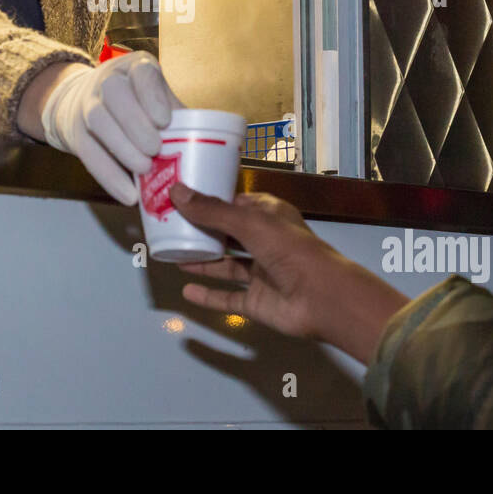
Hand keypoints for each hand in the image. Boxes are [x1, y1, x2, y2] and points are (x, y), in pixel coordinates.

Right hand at [39, 51, 183, 204]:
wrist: (82, 102)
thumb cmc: (136, 104)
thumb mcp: (156, 100)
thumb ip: (177, 117)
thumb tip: (207, 148)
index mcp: (136, 68)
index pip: (142, 73)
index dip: (151, 95)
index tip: (164, 120)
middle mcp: (107, 80)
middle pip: (115, 93)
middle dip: (135, 122)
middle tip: (154, 149)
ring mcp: (87, 104)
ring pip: (98, 120)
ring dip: (122, 147)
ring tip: (144, 169)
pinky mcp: (75, 132)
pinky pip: (88, 153)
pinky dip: (109, 176)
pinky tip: (127, 194)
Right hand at [169, 181, 408, 364]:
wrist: (322, 298)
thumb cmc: (290, 249)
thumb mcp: (249, 223)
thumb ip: (212, 211)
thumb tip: (176, 192)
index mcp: (269, 215)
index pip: (236, 203)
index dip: (210, 200)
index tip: (181, 196)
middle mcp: (265, 242)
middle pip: (228, 234)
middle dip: (202, 231)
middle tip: (170, 226)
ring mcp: (261, 273)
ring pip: (226, 265)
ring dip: (202, 261)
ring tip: (172, 254)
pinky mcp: (257, 302)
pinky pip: (228, 298)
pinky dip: (209, 295)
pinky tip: (186, 290)